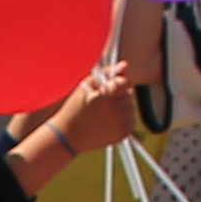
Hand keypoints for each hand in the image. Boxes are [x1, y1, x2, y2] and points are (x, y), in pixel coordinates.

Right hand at [25, 56, 137, 171]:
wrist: (69, 137)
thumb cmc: (75, 108)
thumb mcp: (86, 85)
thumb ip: (107, 72)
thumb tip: (125, 64)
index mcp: (107, 96)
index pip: (125, 82)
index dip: (116, 83)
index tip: (106, 89)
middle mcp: (117, 111)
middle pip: (129, 94)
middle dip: (119, 95)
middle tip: (102, 103)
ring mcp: (121, 124)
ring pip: (131, 107)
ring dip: (122, 107)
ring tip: (104, 113)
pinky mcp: (124, 133)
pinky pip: (130, 120)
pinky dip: (123, 119)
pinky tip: (108, 122)